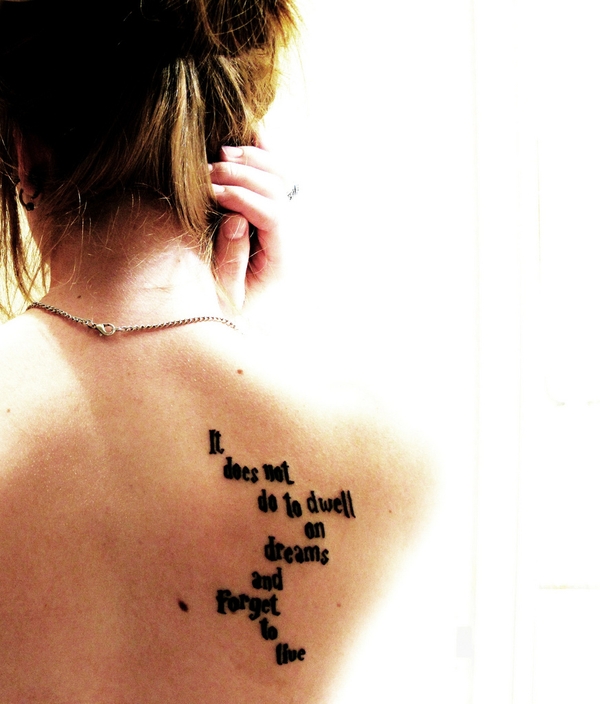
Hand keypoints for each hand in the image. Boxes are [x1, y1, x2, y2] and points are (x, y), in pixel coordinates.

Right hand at [211, 141, 290, 313]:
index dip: (242, 197)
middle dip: (243, 175)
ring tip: (220, 156)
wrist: (230, 315)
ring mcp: (285, 222)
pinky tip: (250, 137)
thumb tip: (237, 219)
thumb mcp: (223, 296)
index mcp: (282, 261)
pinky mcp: (274, 212)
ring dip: (253, 160)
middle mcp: (290, 238)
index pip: (274, 216)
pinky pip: (278, 174)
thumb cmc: (222, 308)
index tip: (210, 192)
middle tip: (207, 173)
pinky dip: (266, 153)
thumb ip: (231, 260)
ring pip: (283, 177)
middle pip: (279, 191)